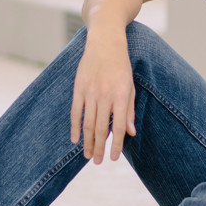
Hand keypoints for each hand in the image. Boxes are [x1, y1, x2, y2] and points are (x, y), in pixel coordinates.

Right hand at [70, 29, 136, 163]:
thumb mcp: (130, 86)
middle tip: (97, 162)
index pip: (119, 127)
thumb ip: (129, 110)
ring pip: (87, 123)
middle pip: (100, 128)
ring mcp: (90, 91)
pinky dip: (75, 127)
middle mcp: (105, 95)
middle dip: (99, 148)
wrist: (105, 42)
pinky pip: (75, 111)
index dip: (117, 144)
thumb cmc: (121, 66)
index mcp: (121, 95)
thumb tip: (131, 133)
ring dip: (87, 141)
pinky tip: (75, 139)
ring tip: (87, 155)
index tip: (114, 158)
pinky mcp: (79, 87)